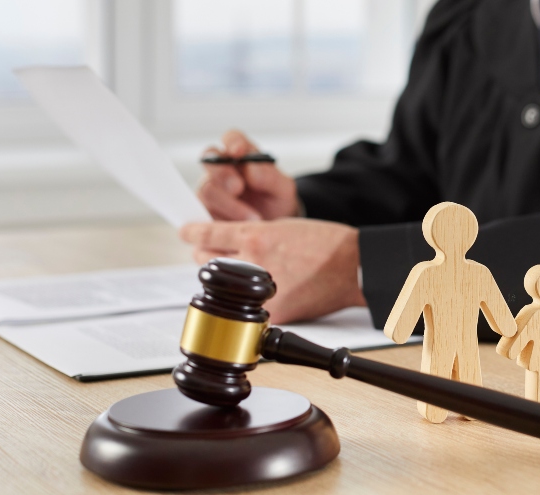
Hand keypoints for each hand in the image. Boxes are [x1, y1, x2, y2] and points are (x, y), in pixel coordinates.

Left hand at [180, 218, 365, 323]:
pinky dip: (252, 303)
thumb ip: (255, 236)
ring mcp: (260, 290)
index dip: (193, 232)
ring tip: (243, 277)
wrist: (354, 267)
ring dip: (228, 283)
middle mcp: (253, 262)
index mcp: (256, 236)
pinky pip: (250, 309)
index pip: (208, 234)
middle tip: (216, 255)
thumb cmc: (326, 244)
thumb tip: (232, 243)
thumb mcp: (284, 226)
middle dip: (209, 257)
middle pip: (208, 262)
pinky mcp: (273, 312)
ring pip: (226, 289)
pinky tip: (263, 295)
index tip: (186, 231)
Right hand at [198, 130, 298, 220]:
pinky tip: (234, 228)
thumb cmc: (276, 201)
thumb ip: (270, 177)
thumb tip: (251, 170)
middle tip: (238, 187)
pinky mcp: (205, 212)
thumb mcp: (283, 189)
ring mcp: (211, 190)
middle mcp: (221, 170)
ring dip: (228, 203)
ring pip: (206, 189)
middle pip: (210, 161)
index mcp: (242, 156)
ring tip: (252, 218)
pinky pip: (201, 213)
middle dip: (223, 173)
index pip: (232, 138)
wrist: (274, 229)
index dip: (232, 142)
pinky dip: (219, 220)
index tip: (239, 151)